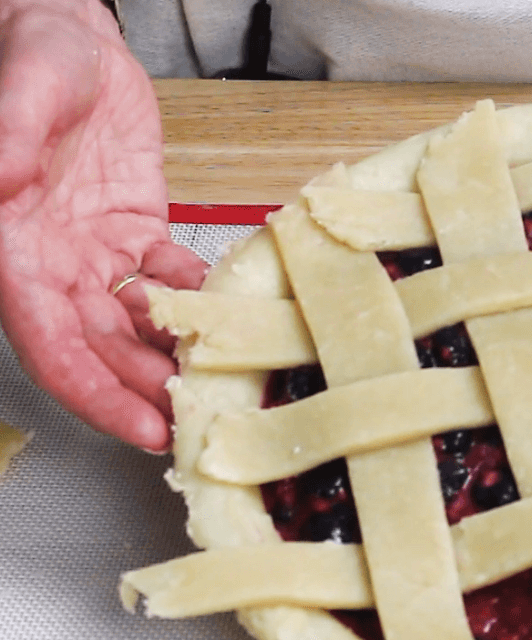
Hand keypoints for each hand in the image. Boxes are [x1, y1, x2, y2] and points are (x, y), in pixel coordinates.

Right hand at [0, 0, 207, 450]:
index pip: (50, 343)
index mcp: (10, 248)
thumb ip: (9, 138)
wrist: (68, 35)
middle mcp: (49, 263)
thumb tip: (0, 183)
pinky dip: (195, 302)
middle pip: (99, 349)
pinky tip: (228, 317)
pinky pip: (166, 280)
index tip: (142, 429)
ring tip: (223, 382)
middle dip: (146, 391)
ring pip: (135, 325)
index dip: (94, 392)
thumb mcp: (23, 86)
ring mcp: (92, 253)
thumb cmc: (31, 54)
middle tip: (201, 423)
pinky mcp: (132, 234)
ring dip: (175, 355)